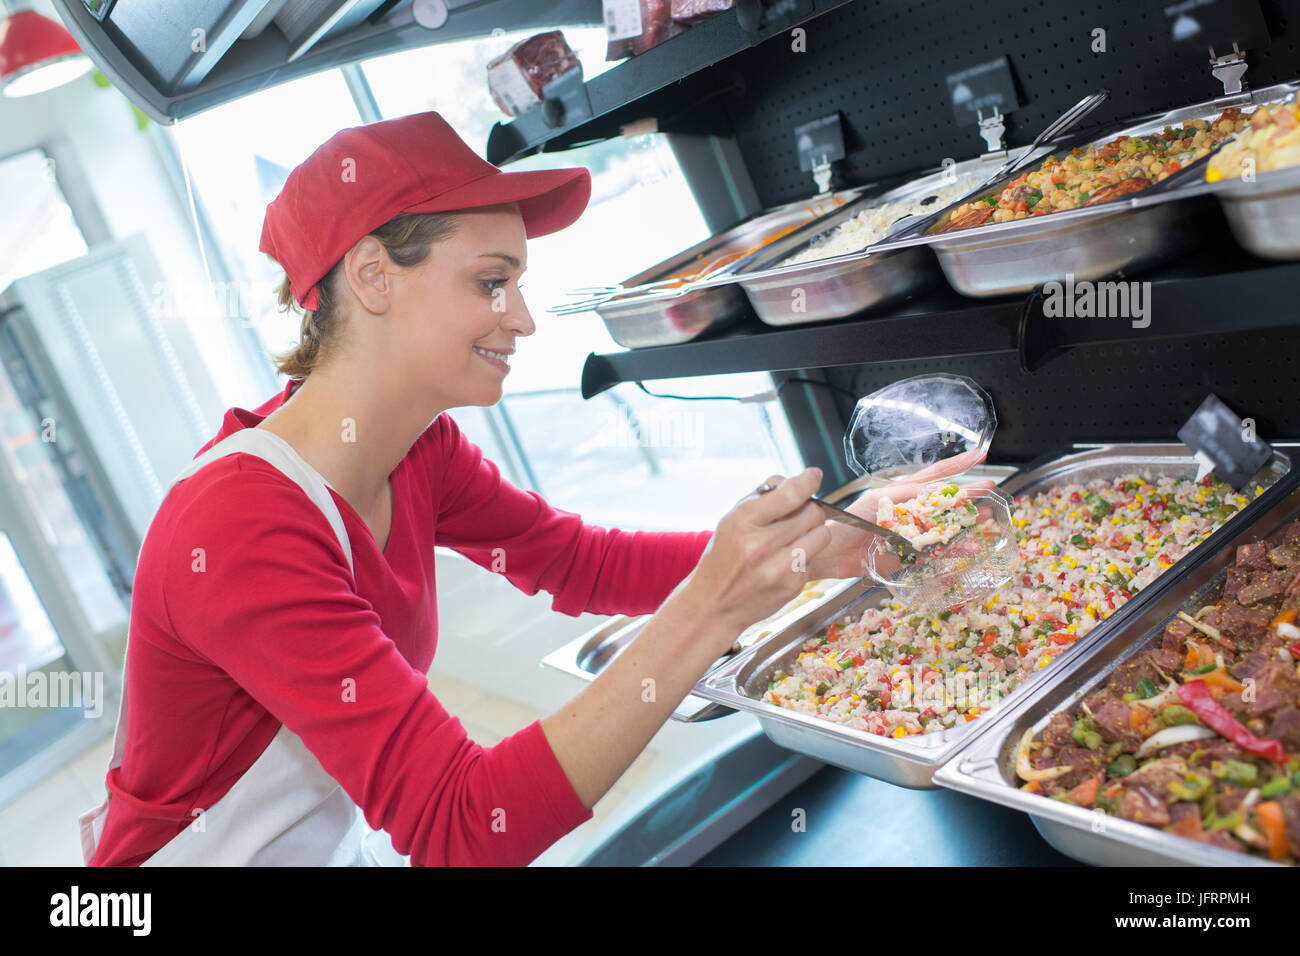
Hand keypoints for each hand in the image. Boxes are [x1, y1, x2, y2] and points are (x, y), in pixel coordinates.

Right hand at [676, 468, 831, 649]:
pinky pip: (815, 558)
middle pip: (813, 512)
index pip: (790, 493)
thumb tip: (797, 480)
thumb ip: (763, 497)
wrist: (714, 602)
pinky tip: (786, 560)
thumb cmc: (724, 556)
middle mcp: (761, 544)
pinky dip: (806, 556)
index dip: (808, 481)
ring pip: (822, 534)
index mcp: (744, 521)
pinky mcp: (792, 586)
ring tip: (796, 538)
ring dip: (814, 532)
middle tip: (797, 517)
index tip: (814, 477)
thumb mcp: (732, 519)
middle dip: (809, 510)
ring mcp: (778, 568)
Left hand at [805, 449, 996, 579]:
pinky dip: (955, 550)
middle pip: (946, 501)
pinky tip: (972, 547)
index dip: (957, 465)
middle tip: (991, 489)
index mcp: (903, 493)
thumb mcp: (880, 500)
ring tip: (987, 516)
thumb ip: (909, 496)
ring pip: (946, 525)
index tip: (980, 455)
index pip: (935, 474)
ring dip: (966, 521)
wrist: (832, 549)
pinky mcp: (910, 554)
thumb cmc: (851, 520)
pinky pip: (937, 552)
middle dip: (968, 494)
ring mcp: (912, 532)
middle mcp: (911, 511)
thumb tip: (937, 491)